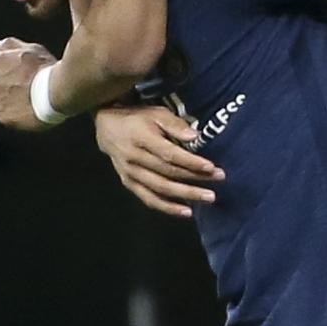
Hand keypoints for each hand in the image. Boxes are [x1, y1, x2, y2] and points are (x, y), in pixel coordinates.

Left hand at [0, 37, 59, 129]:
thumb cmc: (46, 68)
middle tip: (31, 89)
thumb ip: (8, 45)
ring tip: (32, 101)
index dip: (16, 72)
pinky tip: (30, 111)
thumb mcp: (31, 49)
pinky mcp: (4, 116)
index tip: (29, 75)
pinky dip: (16, 116)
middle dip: (12, 87)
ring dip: (13, 102)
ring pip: (2, 101)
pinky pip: (7, 117)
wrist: (56, 91)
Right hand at [94, 103, 221, 216]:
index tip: (211, 166)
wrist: (107, 128)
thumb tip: (194, 136)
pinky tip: (187, 212)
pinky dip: (167, 207)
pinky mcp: (129, 184)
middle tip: (219, 180)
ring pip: (160, 188)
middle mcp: (134, 158)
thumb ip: (174, 124)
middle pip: (168, 172)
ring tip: (208, 198)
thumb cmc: (138, 119)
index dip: (190, 162)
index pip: (169, 154)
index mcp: (141, 138)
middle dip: (195, 178)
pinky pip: (149, 199)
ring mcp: (130, 174)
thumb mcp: (155, 113)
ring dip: (186, 195)